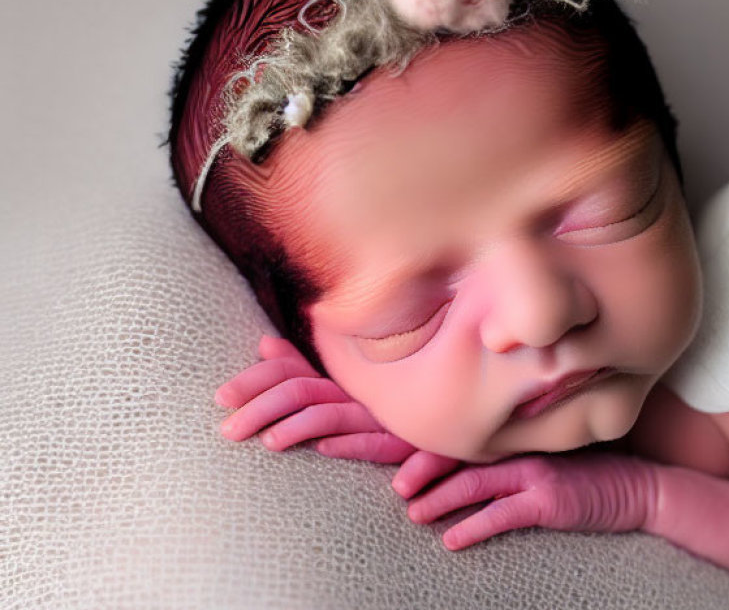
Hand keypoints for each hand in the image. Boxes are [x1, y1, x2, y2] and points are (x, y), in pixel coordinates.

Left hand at [215, 335, 415, 462]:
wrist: (444, 410)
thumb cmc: (388, 403)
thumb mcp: (342, 384)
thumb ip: (302, 366)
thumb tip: (264, 341)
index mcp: (337, 377)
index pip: (289, 370)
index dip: (254, 380)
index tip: (221, 396)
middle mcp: (352, 389)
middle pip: (300, 388)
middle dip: (260, 406)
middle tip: (226, 430)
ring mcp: (375, 413)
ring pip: (329, 414)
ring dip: (297, 426)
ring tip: (268, 442)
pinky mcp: (400, 438)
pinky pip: (373, 441)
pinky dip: (348, 443)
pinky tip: (324, 448)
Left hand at [404, 452, 653, 549]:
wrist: (638, 486)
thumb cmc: (587, 475)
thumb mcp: (542, 459)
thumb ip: (507, 457)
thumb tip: (466, 470)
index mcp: (512, 435)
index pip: (458, 432)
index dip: (423, 440)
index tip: (391, 451)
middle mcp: (518, 447)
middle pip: (456, 452)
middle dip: (419, 466)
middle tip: (393, 484)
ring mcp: (534, 471)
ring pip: (474, 481)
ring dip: (440, 499)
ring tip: (414, 513)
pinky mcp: (549, 500)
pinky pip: (504, 514)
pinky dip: (474, 527)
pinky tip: (452, 541)